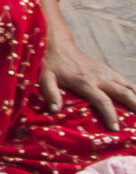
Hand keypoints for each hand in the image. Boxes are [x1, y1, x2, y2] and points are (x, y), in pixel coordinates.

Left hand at [41, 13, 135, 128]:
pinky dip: (134, 92)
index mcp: (85, 82)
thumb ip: (50, 93)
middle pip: (124, 93)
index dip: (110, 115)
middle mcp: (100, 77)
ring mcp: (106, 73)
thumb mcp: (45, 78)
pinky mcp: (108, 70)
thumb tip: (54, 111)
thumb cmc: (51, 64)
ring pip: (129, 87)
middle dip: (135, 107)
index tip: (115, 129)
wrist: (58, 44)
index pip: (103, 101)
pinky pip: (126, 82)